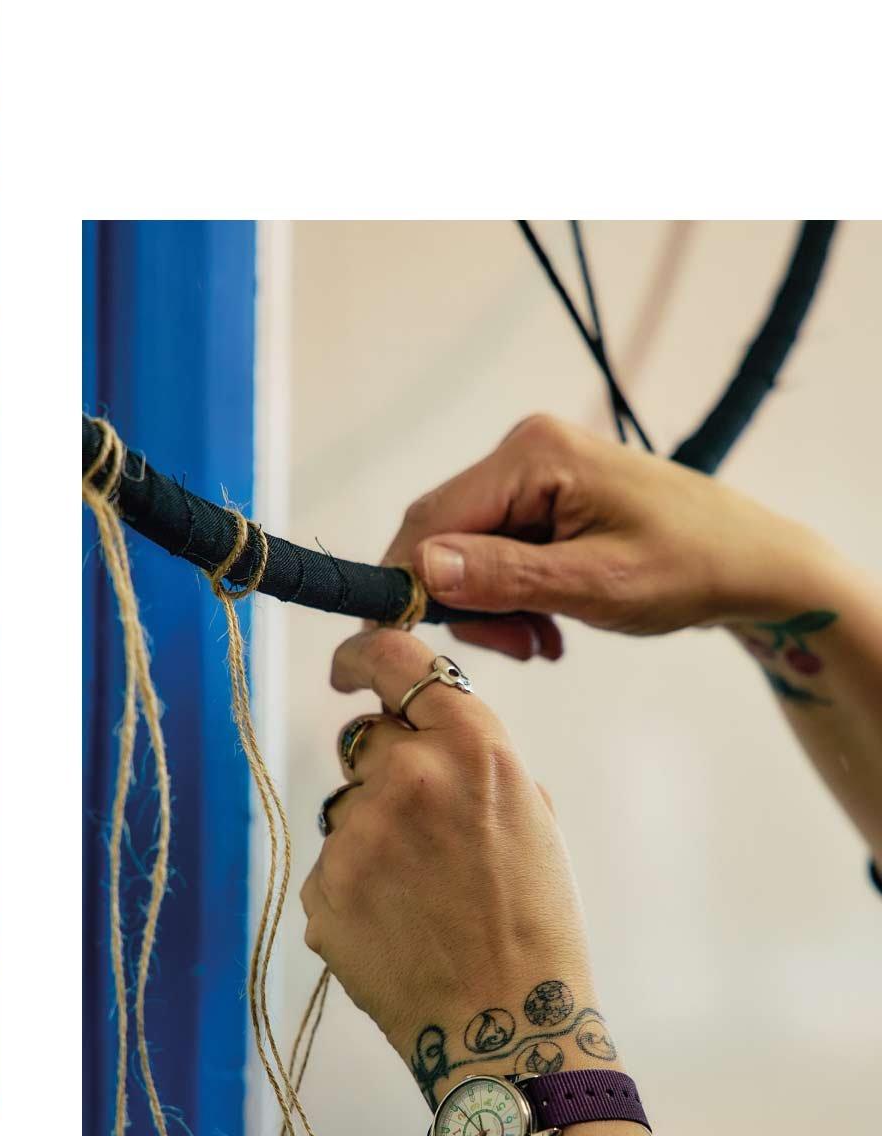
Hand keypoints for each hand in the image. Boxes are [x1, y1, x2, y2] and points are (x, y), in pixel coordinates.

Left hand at [301, 628, 604, 1101]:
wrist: (506, 1022)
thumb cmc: (533, 923)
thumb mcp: (531, 817)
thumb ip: (475, 760)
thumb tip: (426, 730)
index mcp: (473, 749)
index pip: (397, 658)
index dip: (364, 655)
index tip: (348, 668)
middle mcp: (408, 776)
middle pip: (368, 740)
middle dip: (389, 772)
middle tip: (428, 833)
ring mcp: (357, 832)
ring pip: (348, 808)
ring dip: (376, 835)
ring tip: (426, 895)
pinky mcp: (322, 885)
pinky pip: (332, 865)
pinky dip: (357, 888)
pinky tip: (401, 925)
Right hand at [379, 413, 840, 660]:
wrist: (757, 564)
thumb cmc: (694, 568)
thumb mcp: (599, 584)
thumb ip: (508, 576)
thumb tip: (420, 569)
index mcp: (533, 455)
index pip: (432, 521)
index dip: (412, 586)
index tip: (414, 646)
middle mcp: (524, 451)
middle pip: (444, 536)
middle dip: (463, 603)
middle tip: (515, 650)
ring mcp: (535, 473)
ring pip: (465, 552)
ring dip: (490, 607)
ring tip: (540, 643)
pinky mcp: (546, 498)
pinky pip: (496, 551)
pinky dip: (510, 597)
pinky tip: (547, 626)